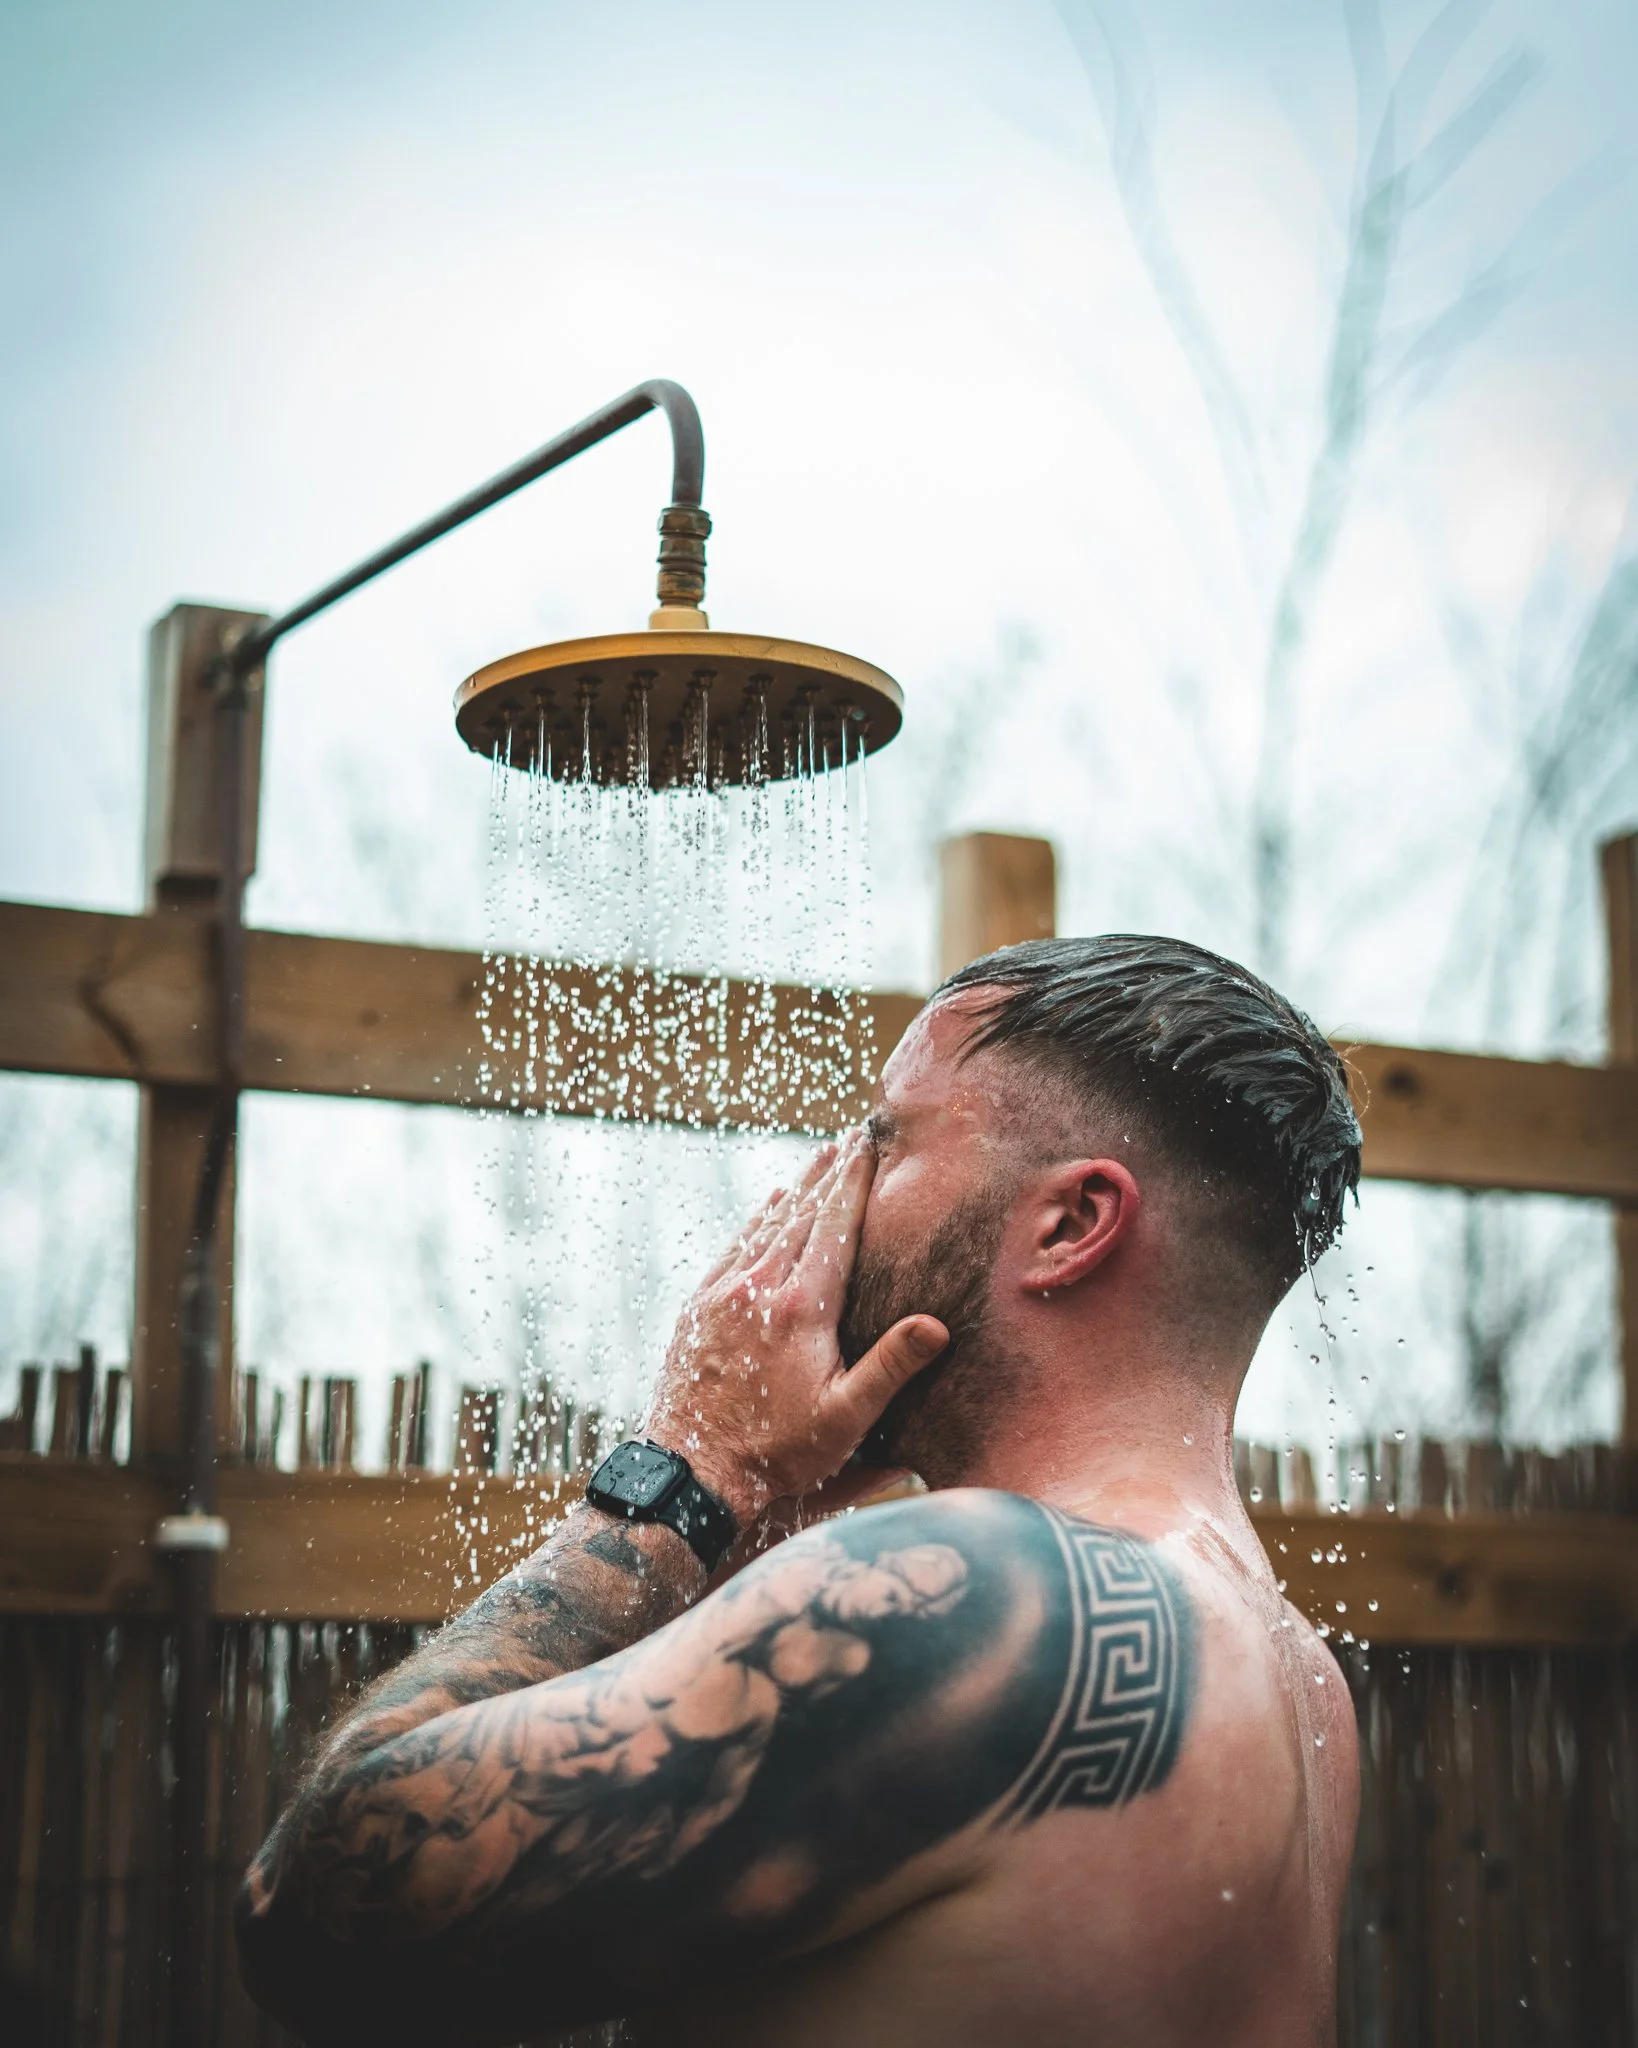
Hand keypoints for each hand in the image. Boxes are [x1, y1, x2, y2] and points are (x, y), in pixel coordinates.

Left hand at [643, 1131, 947, 1526]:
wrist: (692, 1469)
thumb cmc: (776, 1451)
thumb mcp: (846, 1418)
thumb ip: (891, 1366)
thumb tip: (936, 1324)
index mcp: (800, 1306)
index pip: (834, 1227)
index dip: (853, 1183)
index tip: (866, 1145)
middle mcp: (758, 1287)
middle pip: (800, 1214)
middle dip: (827, 1174)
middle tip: (848, 1138)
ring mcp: (722, 1294)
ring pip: (765, 1226)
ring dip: (794, 1190)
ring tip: (816, 1159)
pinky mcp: (698, 1308)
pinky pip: (733, 1248)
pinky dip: (755, 1221)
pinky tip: (767, 1206)